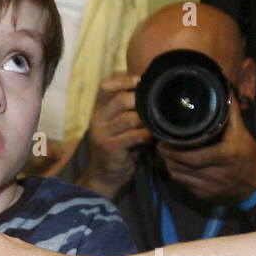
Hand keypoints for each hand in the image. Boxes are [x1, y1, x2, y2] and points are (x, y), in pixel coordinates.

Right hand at [80, 73, 151, 198]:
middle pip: (119, 99)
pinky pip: (133, 136)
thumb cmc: (118, 147)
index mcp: (98, 110)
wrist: (104, 176)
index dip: (124, 79)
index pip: (106, 86)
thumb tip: (153, 93)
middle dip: (140, 99)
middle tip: (156, 103)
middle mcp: (97, 119)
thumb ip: (129, 111)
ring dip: (146, 118)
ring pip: (128, 118)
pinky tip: (154, 135)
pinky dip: (147, 134)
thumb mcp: (118, 127)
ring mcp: (102, 134)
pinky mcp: (110, 147)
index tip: (142, 80)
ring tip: (158, 120)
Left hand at [155, 98, 255, 205]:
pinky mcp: (207, 196)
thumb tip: (223, 89)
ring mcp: (211, 188)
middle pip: (182, 167)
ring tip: (165, 155)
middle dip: (167, 157)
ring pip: (180, 178)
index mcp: (226, 156)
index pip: (193, 157)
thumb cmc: (249, 155)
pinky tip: (176, 166)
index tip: (163, 142)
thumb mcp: (242, 133)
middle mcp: (217, 174)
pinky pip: (185, 186)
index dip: (174, 152)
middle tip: (160, 146)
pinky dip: (178, 176)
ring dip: (170, 166)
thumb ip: (231, 112)